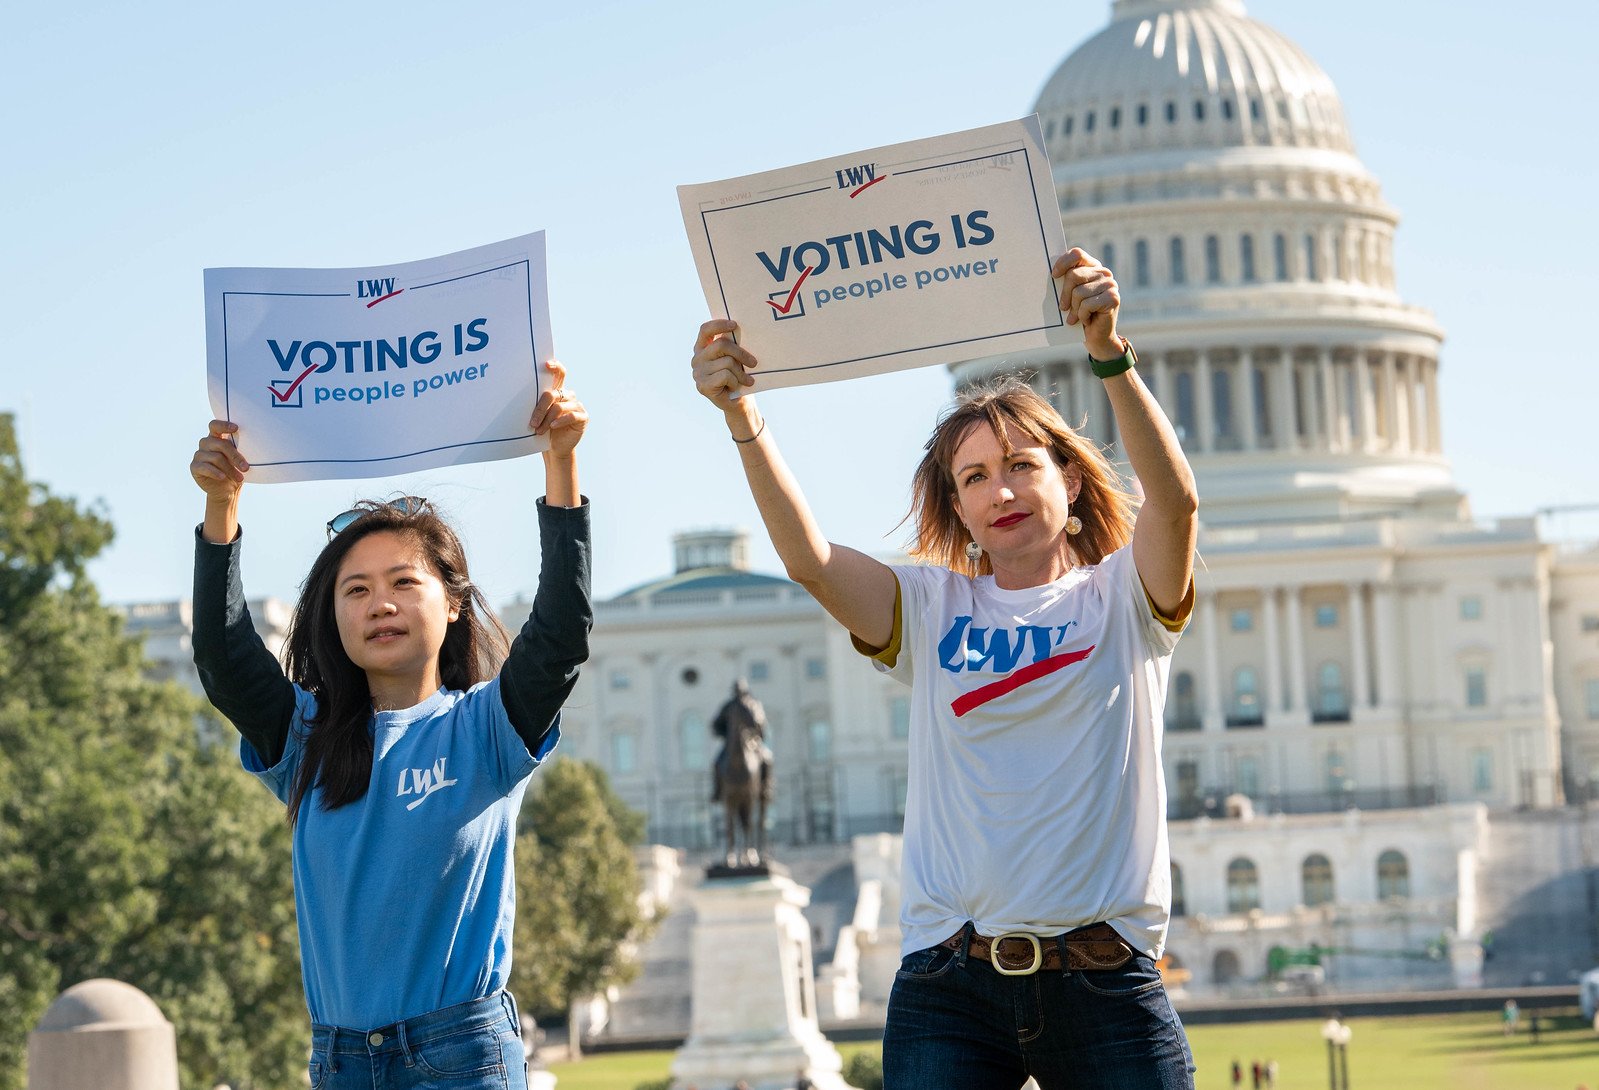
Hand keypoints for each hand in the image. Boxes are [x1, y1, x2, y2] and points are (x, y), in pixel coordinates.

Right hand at [190, 420, 247, 500]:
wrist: (227, 490)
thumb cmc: (236, 471)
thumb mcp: (240, 460)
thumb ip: (241, 450)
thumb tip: (253, 445)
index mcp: (216, 437)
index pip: (215, 426)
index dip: (224, 425)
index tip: (236, 428)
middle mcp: (206, 443)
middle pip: (220, 444)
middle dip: (235, 456)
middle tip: (246, 468)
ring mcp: (199, 454)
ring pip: (216, 458)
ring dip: (230, 469)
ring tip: (240, 478)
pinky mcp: (194, 467)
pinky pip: (205, 467)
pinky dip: (216, 472)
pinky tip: (223, 477)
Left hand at [531, 359, 586, 456]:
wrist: (555, 448)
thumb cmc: (544, 429)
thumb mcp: (539, 415)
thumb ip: (537, 403)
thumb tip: (522, 396)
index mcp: (558, 391)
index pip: (560, 373)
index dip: (555, 367)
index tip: (546, 365)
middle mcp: (568, 396)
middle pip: (553, 394)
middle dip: (540, 408)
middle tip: (532, 422)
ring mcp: (577, 406)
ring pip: (559, 407)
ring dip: (546, 419)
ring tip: (538, 430)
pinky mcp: (583, 417)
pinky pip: (570, 415)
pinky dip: (560, 421)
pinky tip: (553, 426)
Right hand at [692, 319, 761, 435]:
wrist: (738, 404)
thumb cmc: (738, 377)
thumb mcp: (735, 359)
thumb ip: (732, 346)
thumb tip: (742, 332)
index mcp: (702, 348)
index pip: (705, 330)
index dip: (719, 324)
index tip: (735, 325)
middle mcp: (697, 359)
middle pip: (721, 345)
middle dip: (741, 353)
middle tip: (754, 363)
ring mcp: (698, 373)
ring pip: (727, 362)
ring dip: (741, 373)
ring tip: (746, 380)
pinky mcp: (703, 386)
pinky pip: (725, 375)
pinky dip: (735, 381)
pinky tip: (735, 387)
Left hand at [1053, 248, 1123, 358]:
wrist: (1097, 337)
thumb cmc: (1079, 314)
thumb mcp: (1070, 295)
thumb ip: (1065, 282)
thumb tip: (1050, 275)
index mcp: (1092, 267)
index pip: (1077, 254)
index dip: (1063, 263)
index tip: (1054, 276)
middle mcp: (1103, 273)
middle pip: (1074, 275)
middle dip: (1065, 295)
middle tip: (1063, 308)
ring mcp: (1110, 284)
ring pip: (1079, 292)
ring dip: (1074, 309)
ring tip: (1077, 316)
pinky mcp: (1113, 298)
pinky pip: (1087, 304)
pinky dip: (1083, 316)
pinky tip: (1087, 320)